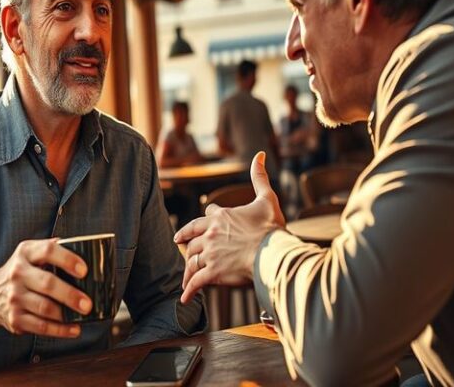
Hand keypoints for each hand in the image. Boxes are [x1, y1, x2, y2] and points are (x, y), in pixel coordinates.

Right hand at [0, 238, 91, 359]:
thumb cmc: (23, 271)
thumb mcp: (31, 253)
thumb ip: (54, 248)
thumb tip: (86, 247)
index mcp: (26, 253)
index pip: (48, 250)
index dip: (67, 260)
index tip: (84, 270)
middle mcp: (18, 273)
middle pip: (47, 283)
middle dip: (70, 294)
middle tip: (87, 303)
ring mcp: (15, 297)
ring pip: (44, 307)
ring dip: (66, 314)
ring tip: (85, 314)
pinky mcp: (15, 319)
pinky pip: (41, 326)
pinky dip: (60, 330)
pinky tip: (74, 328)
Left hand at [174, 152, 285, 303]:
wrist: (272, 252)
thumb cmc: (271, 227)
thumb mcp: (266, 198)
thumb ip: (260, 177)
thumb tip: (259, 155)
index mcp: (221, 217)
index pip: (205, 216)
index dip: (202, 222)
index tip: (196, 227)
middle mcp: (210, 234)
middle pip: (191, 240)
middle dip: (187, 246)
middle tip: (181, 250)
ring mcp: (210, 254)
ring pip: (191, 261)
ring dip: (187, 270)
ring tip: (186, 279)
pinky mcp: (212, 272)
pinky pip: (196, 282)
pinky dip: (189, 291)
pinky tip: (185, 299)